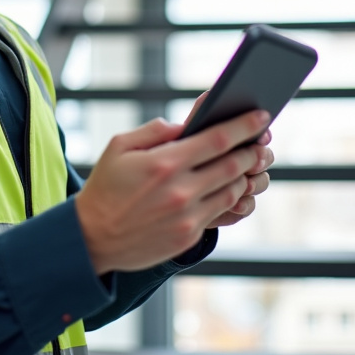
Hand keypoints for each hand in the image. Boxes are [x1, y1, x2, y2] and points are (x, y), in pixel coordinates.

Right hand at [74, 108, 271, 274]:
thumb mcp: (119, 146)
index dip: (244, 126)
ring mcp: (187, 217)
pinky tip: (232, 187)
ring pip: (233, 190)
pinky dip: (231, 197)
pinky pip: (221, 212)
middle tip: (262, 141)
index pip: (217, 139)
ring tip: (249, 164)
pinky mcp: (188, 236)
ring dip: (246, 175)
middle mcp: (180, 191)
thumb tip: (187, 125)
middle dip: (253, 150)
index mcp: (164, 163)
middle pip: (233, 165)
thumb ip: (156, 130)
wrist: (93, 237)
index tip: (261, 116)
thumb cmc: (106, 186)